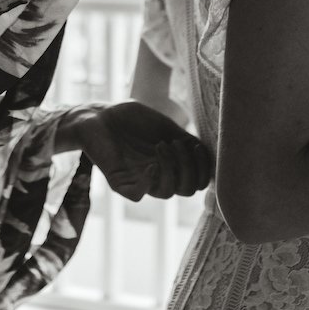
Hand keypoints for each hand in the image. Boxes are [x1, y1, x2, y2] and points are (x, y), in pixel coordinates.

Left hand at [67, 100, 214, 201]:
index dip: (204, 168)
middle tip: (178, 144)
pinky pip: (138, 195)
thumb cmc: (130, 119)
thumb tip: (210, 151)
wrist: (98, 115)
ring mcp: (139, 180)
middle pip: (187, 189)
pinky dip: (149, 182)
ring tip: (162, 145)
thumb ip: (185, 139)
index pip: (197, 181)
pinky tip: (151, 165)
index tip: (198, 146)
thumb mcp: (164, 126)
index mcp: (171, 165)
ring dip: (172, 168)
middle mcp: (158, 176)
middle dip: (191, 167)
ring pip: (167, 193)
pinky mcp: (119, 182)